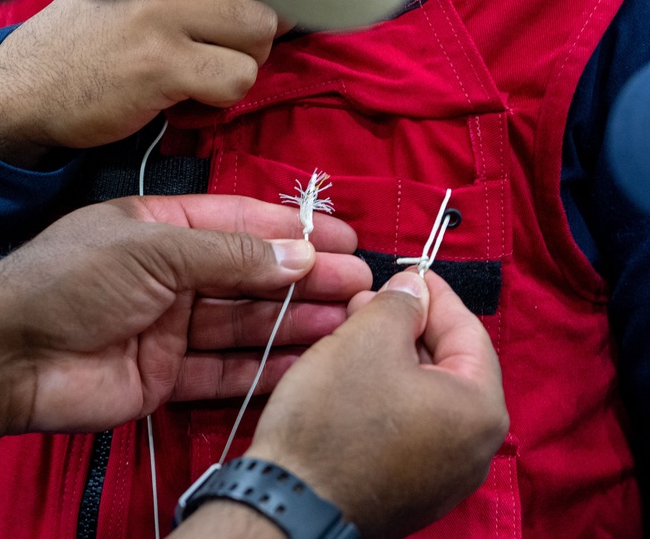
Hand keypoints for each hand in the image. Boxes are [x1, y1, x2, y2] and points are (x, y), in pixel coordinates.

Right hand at [0, 0, 284, 167]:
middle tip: (213, 57)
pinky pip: (239, 79)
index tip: (222, 24)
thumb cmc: (82, 42)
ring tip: (199, 78)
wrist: (23, 87)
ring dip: (239, 66)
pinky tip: (187, 101)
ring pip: (261, 34)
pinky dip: (222, 100)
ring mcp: (164, 14)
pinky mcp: (163, 64)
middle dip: (250, 36)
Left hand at [0, 194, 370, 444]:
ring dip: (294, 322)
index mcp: (160, 227)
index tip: (343, 236)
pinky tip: (305, 362)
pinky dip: (262, 368)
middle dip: (304, 277)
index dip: (292, 228)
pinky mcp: (163, 375)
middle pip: (250, 274)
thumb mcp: (152, 248)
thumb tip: (297, 251)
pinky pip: (222, 371)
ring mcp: (167, 326)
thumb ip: (228, 255)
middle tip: (359, 283)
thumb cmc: (69, 281)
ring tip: (348, 320)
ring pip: (243, 322)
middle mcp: (168, 274)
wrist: (8, 356)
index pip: (239, 222)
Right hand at [245, 271, 507, 538]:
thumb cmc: (334, 419)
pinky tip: (350, 380)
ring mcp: (445, 476)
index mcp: (480, 409)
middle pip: (448, 365)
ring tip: (351, 335)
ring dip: (393, 359)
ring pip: (425, 397)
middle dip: (408, 326)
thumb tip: (414, 289)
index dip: (433, 292)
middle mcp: (476, 449)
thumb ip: (400, 303)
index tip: (408, 268)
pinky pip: (409, 428)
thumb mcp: (366, 338)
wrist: (291, 502)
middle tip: (366, 302)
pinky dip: (386, 396)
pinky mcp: (411, 490)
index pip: (467, 331)